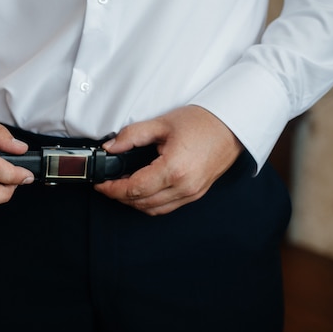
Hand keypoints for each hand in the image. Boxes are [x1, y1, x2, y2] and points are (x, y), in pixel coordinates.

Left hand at [94, 105, 242, 215]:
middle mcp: (184, 186)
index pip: (134, 188)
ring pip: (153, 209)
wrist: (232, 125)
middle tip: (107, 184)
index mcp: (174, 169)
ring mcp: (192, 193)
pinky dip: (150, 203)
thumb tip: (111, 147)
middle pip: (141, 203)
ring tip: (122, 187)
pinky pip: (167, 207)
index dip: (112, 189)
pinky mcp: (196, 193)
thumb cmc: (203, 122)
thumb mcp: (162, 124)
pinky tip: (142, 190)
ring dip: (134, 202)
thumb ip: (132, 136)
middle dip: (119, 196)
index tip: (101, 184)